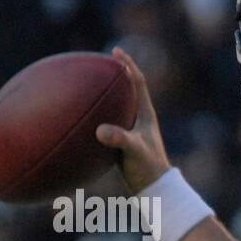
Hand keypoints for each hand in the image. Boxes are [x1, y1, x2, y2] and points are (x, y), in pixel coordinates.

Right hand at [95, 47, 172, 193]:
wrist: (154, 189)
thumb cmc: (147, 169)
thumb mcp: (133, 151)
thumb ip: (119, 139)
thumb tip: (100, 131)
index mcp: (145, 115)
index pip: (138, 83)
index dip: (128, 66)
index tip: (116, 51)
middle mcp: (140, 120)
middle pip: (130, 89)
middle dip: (118, 74)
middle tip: (103, 60)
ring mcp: (133, 130)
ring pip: (120, 105)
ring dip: (109, 92)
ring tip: (92, 82)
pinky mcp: (125, 142)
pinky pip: (112, 120)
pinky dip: (101, 113)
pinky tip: (86, 115)